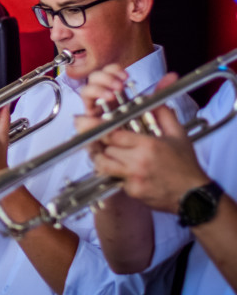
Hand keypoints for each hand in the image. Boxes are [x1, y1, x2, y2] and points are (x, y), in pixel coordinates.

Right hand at [76, 68, 178, 160]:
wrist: (151, 168)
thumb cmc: (154, 146)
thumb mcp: (160, 119)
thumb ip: (161, 97)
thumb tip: (171, 77)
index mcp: (117, 97)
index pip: (108, 75)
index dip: (112, 72)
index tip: (125, 77)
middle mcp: (103, 105)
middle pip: (93, 81)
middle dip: (103, 80)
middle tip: (118, 88)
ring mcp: (94, 118)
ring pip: (85, 97)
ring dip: (95, 92)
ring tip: (109, 96)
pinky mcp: (90, 134)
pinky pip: (81, 123)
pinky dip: (86, 117)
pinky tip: (96, 115)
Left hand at [94, 103, 208, 212]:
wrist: (194, 194)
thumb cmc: (185, 165)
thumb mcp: (178, 135)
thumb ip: (164, 115)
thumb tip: (152, 100)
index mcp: (148, 145)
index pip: (113, 135)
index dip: (104, 131)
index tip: (101, 129)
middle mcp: (138, 162)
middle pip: (106, 150)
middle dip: (105, 146)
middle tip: (106, 144)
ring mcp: (134, 178)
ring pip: (104, 166)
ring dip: (103, 160)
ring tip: (108, 157)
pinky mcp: (133, 191)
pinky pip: (116, 180)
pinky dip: (117, 175)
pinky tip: (126, 172)